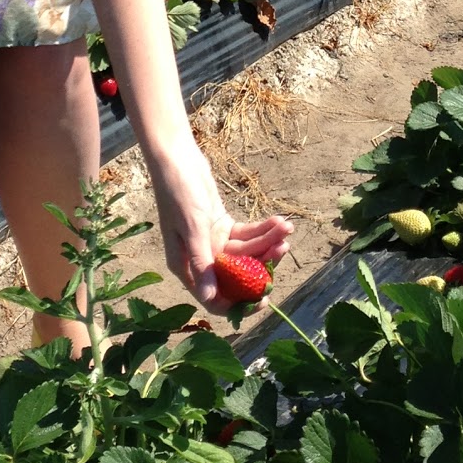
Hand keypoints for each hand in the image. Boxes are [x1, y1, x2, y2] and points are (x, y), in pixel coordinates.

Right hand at [149, 141, 291, 310]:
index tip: (263, 299)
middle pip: (237, 275)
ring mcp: (213, 243)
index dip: (239, 304)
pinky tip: (278, 221)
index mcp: (186, 268)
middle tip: (283, 249)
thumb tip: (209, 298)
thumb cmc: (178, 193)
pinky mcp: (222, 226)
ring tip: (286, 227)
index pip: (214, 298)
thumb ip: (202, 263)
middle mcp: (201, 259)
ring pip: (246, 252)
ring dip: (267, 241)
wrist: (176, 159)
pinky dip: (263, 229)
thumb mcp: (192, 229)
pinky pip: (247, 234)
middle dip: (262, 264)